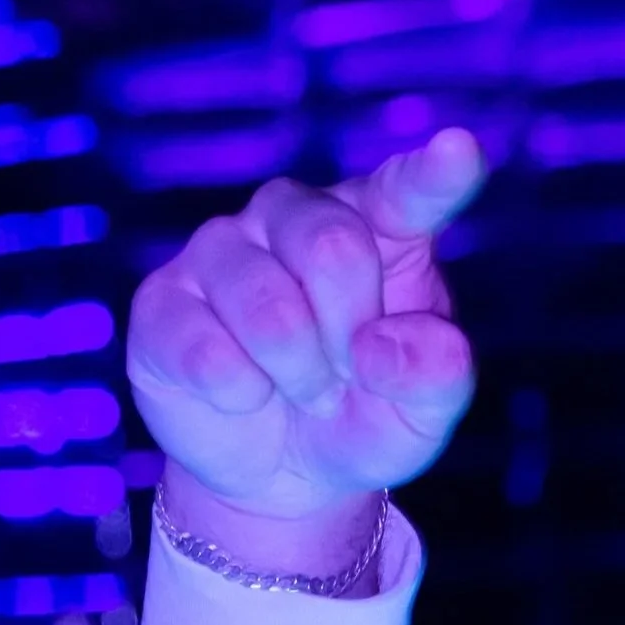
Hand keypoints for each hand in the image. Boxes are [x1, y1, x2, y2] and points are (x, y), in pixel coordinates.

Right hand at [129, 129, 482, 564]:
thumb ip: (436, 375)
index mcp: (377, 225)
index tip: (461, 150)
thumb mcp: (422, 413)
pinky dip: (239, 393)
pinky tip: (245, 397)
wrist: (281, 474)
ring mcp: (221, 250)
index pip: (405, 190)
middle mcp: (295, 217)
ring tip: (308, 393)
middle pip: (332, 246)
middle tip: (349, 377)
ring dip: (299, 372)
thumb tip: (380, 348)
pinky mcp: (162, 301)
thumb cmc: (363, 417)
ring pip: (268, 304)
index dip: (433, 175)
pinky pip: (203, 348)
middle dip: (350, 335)